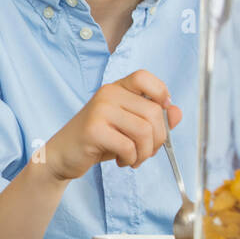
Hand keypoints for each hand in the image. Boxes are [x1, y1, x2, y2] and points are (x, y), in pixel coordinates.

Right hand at [42, 70, 181, 181]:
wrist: (63, 156)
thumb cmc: (98, 141)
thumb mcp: (128, 127)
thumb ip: (154, 119)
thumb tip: (177, 112)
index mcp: (116, 88)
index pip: (145, 77)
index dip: (160, 94)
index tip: (161, 115)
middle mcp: (108, 94)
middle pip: (153, 112)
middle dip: (157, 139)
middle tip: (146, 152)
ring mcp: (100, 110)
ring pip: (144, 131)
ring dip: (145, 153)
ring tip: (134, 158)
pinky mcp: (94, 130)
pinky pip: (128, 146)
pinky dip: (131, 159)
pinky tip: (122, 161)